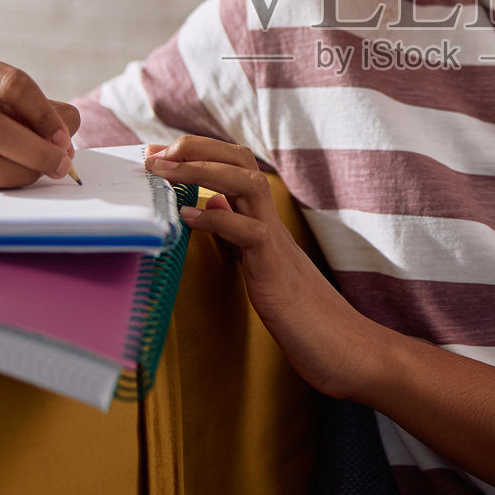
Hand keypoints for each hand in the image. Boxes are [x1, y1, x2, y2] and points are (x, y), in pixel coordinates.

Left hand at [146, 135, 387, 398]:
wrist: (340, 346)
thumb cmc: (300, 311)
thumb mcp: (257, 262)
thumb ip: (237, 230)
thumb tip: (214, 201)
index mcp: (262, 219)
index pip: (234, 165)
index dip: (198, 152)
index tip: (158, 151)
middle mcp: (269, 221)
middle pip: (239, 160)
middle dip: (195, 147)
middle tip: (154, 152)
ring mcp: (275, 240)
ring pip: (246, 183)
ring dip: (201, 170)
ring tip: (164, 170)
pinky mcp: (275, 267)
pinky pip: (248, 231)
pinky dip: (217, 218)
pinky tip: (188, 216)